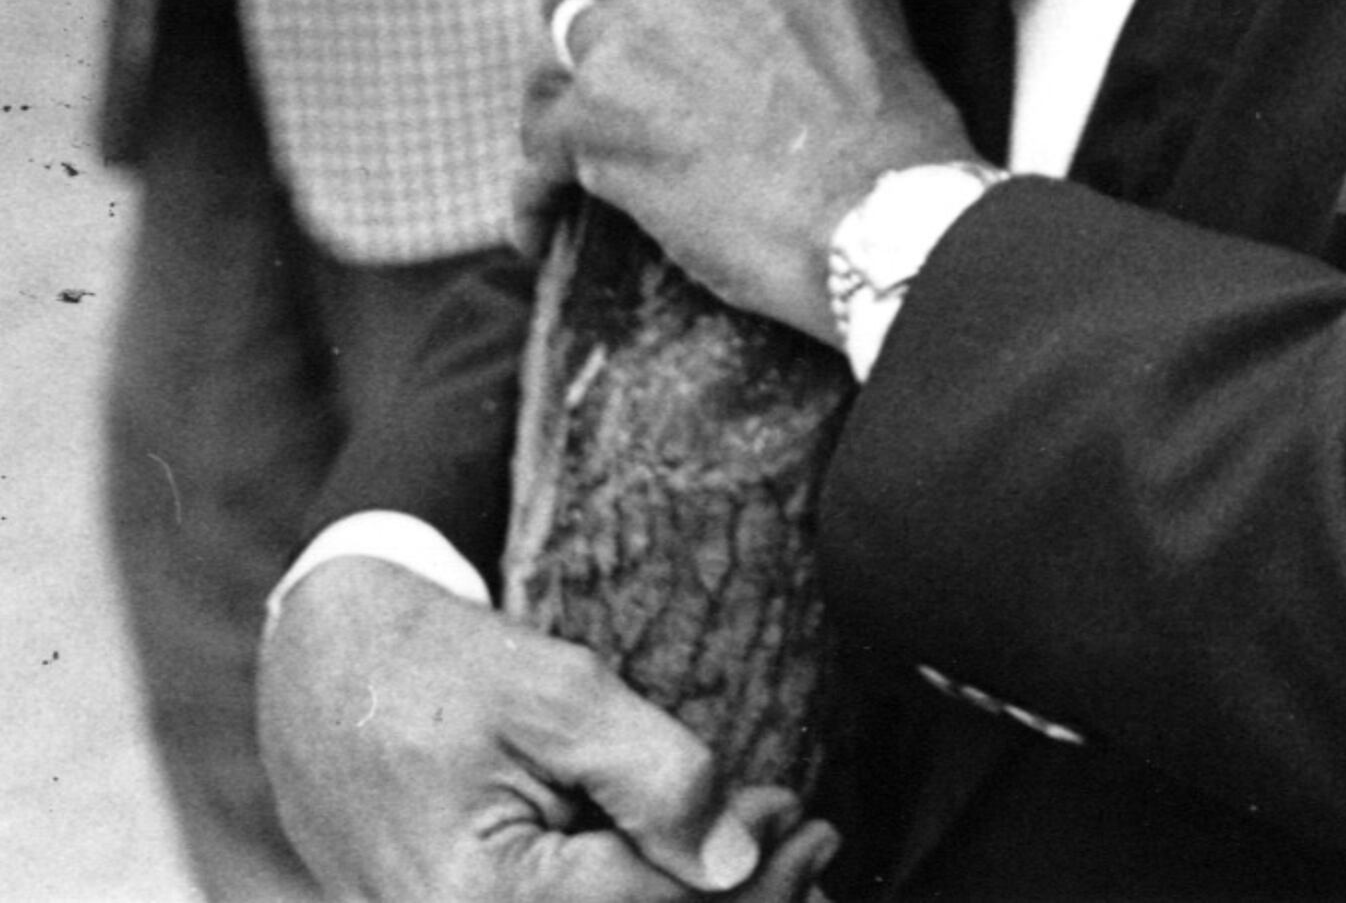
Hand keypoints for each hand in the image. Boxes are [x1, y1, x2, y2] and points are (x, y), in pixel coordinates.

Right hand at [259, 555, 836, 900]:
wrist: (322, 673)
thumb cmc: (440, 668)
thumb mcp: (560, 693)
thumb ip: (656, 777)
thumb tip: (734, 863)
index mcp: (475, 900)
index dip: (750, 871)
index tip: (806, 813)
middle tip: (821, 850)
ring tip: (787, 874)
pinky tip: (700, 882)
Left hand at [521, 0, 971, 337]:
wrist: (876, 219)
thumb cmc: (884, 120)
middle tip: (604, 31)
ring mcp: (642, 28)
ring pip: (559, 41)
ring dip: (576, 89)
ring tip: (610, 141)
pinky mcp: (598, 113)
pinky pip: (540, 134)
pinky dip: (544, 180)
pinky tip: (552, 218)